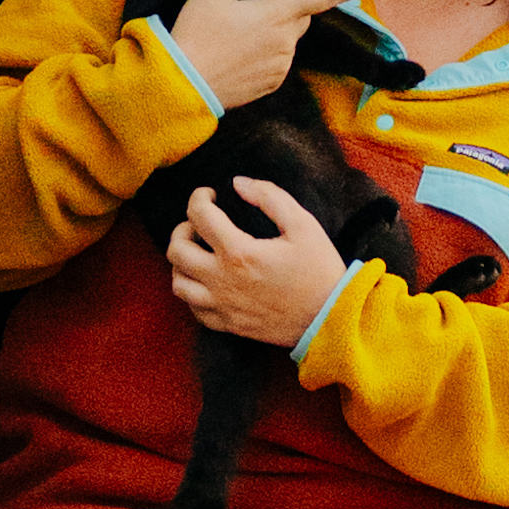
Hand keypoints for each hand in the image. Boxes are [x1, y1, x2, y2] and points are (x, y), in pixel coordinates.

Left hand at [165, 176, 346, 345]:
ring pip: (178, 284)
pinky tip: (207, 281)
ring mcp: (223, 306)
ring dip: (182, 263)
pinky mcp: (229, 324)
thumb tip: (238, 184)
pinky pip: (194, 310)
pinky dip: (193, 292)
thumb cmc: (319, 270)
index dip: (198, 197)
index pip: (199, 216)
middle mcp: (222, 280)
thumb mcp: (302, 224)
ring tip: (198, 252)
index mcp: (239, 252)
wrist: (331, 318)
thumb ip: (269, 197)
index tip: (210, 195)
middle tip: (199, 224)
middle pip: (177, 251)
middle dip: (182, 229)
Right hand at [166, 0, 333, 107]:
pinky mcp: (273, 85)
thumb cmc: (196, 32)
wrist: (185, 84)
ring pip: (290, 42)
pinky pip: (281, 62)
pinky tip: (242, 56)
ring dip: (277, 34)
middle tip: (258, 9)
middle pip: (302, 18)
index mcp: (274, 14)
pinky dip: (270, 55)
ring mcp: (281, 66)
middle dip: (290, 10)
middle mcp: (285, 42)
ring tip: (241, 37)